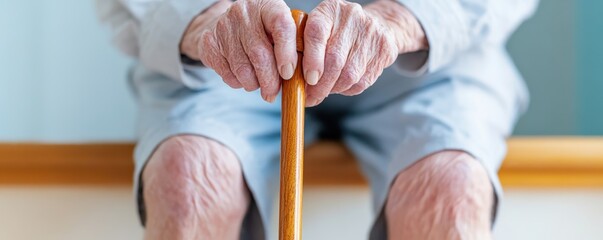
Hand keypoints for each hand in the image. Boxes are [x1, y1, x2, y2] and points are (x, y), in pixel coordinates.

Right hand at [180, 0, 297, 102]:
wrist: (225, 24)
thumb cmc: (262, 32)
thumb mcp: (279, 31)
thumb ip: (292, 48)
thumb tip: (301, 81)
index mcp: (268, 6)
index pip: (282, 26)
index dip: (287, 53)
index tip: (288, 74)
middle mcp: (244, 12)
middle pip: (260, 54)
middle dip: (270, 80)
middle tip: (273, 93)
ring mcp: (223, 26)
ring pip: (242, 68)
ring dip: (253, 84)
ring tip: (258, 84)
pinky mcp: (209, 42)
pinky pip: (227, 73)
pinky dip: (238, 82)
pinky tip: (242, 78)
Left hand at [303, 0, 427, 105]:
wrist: (378, 25)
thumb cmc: (338, 32)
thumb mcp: (320, 30)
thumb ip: (305, 49)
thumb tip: (293, 82)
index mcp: (329, 10)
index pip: (316, 33)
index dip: (311, 61)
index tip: (308, 80)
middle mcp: (351, 17)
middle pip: (334, 60)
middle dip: (320, 85)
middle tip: (311, 97)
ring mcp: (370, 32)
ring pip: (349, 74)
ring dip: (334, 89)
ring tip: (325, 90)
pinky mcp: (384, 49)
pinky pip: (362, 81)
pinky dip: (348, 89)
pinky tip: (342, 84)